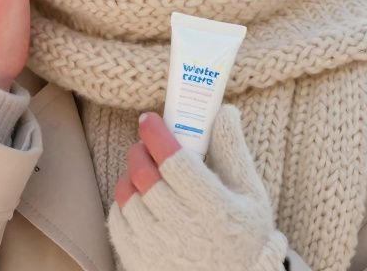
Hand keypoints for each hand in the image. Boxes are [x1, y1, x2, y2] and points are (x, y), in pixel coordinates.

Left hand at [107, 105, 289, 270]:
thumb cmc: (243, 235)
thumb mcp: (249, 194)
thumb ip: (232, 151)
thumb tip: (224, 111)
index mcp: (214, 208)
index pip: (174, 162)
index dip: (157, 135)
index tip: (149, 120)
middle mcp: (183, 228)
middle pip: (144, 175)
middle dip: (140, 150)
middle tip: (147, 144)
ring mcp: (158, 247)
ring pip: (127, 196)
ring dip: (131, 175)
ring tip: (145, 172)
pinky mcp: (139, 261)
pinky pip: (117, 220)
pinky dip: (123, 203)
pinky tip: (139, 199)